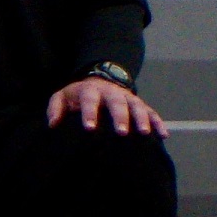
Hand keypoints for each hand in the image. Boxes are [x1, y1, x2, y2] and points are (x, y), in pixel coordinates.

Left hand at [49, 75, 168, 136]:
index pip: (89, 100)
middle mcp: (111, 93)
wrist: (99, 81)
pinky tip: (163, 135)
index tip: (90, 128)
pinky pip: (152, 112)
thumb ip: (55, 108)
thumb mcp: (62, 97)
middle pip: (116, 103)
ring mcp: (128, 98)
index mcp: (90, 91)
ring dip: (141, 119)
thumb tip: (53, 124)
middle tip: (121, 133)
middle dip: (119, 117)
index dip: (90, 114)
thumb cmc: (78, 96)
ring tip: (144, 134)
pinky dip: (158, 122)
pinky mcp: (140, 104)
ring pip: (137, 106)